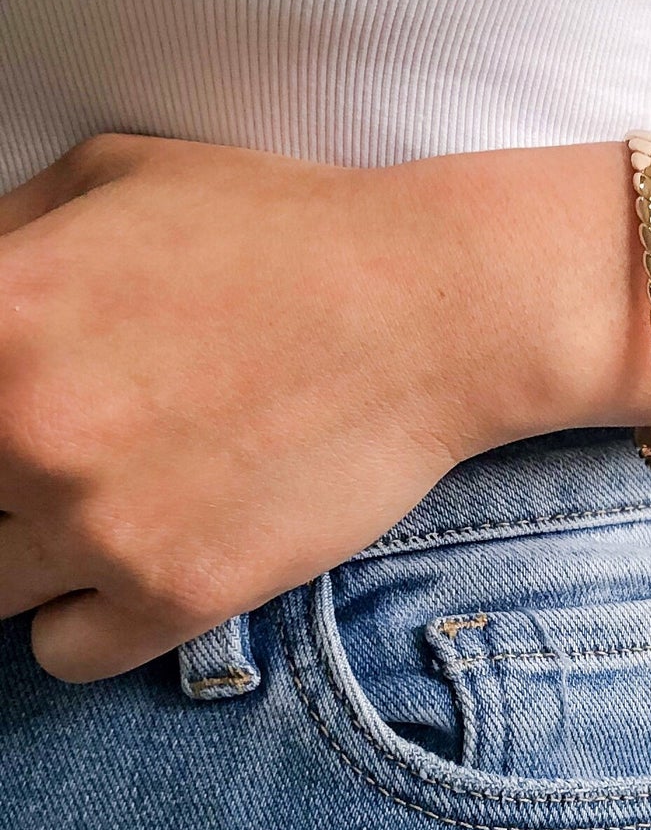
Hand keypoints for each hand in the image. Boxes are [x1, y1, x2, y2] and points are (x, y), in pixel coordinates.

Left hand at [0, 134, 531, 680]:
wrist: (429, 306)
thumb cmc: (276, 229)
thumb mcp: (107, 176)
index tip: (7, 437)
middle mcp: (22, 428)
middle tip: (65, 456)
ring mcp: (96, 522)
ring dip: (26, 552)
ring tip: (99, 503)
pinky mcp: (175, 593)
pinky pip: (62, 652)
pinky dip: (85, 618)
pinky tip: (136, 558)